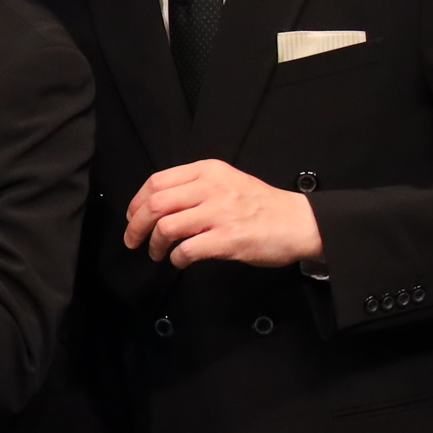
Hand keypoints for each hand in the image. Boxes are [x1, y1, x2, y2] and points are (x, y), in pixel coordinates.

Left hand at [122, 160, 322, 267]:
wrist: (301, 222)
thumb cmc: (261, 205)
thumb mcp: (228, 182)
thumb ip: (195, 188)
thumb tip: (156, 205)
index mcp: (208, 171)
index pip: (157, 182)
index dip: (136, 202)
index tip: (132, 217)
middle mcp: (212, 188)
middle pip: (155, 205)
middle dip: (136, 226)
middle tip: (133, 241)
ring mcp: (220, 213)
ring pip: (166, 227)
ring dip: (154, 245)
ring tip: (157, 253)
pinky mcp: (228, 239)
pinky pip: (187, 250)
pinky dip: (176, 258)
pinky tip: (180, 261)